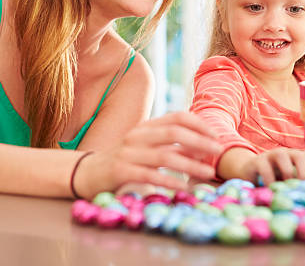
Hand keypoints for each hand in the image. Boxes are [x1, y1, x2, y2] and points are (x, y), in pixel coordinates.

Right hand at [73, 112, 221, 198]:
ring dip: (191, 164)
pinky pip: (150, 176)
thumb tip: (201, 148)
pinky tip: (184, 187)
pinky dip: (170, 181)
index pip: (177, 117)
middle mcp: (137, 135)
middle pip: (174, 133)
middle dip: (200, 142)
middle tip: (217, 153)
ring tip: (208, 173)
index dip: (199, 124)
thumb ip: (168, 144)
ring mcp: (128, 152)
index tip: (216, 136)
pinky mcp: (121, 171)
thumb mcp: (145, 146)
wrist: (86, 173)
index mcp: (146, 126)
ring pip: (165, 156)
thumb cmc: (123, 161)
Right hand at [241, 147, 304, 185]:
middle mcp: (286, 154)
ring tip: (286, 185)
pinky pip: (264, 166)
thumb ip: (301, 184)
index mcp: (297, 158)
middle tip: (303, 185)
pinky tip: (271, 189)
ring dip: (287, 171)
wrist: (248, 174)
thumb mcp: (289, 182)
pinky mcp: (257, 161)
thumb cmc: (274, 179)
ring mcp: (271, 155)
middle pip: (300, 155)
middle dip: (304, 170)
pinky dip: (269, 178)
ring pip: (282, 154)